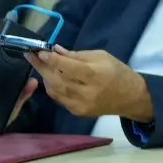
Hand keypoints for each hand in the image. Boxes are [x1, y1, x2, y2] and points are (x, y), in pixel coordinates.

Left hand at [24, 46, 152, 121]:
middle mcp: (87, 92)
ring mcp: (80, 104)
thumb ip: (78, 55)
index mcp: (96, 75)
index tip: (40, 51)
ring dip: (46, 77)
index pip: (69, 67)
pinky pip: (59, 97)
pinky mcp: (77, 111)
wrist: (131, 97)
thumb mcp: (103, 57)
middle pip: (57, 80)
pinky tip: (53, 79)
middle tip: (31, 56)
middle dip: (42, 67)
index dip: (53, 60)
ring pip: (54, 90)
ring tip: (41, 65)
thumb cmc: (118, 72)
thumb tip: (56, 50)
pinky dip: (53, 87)